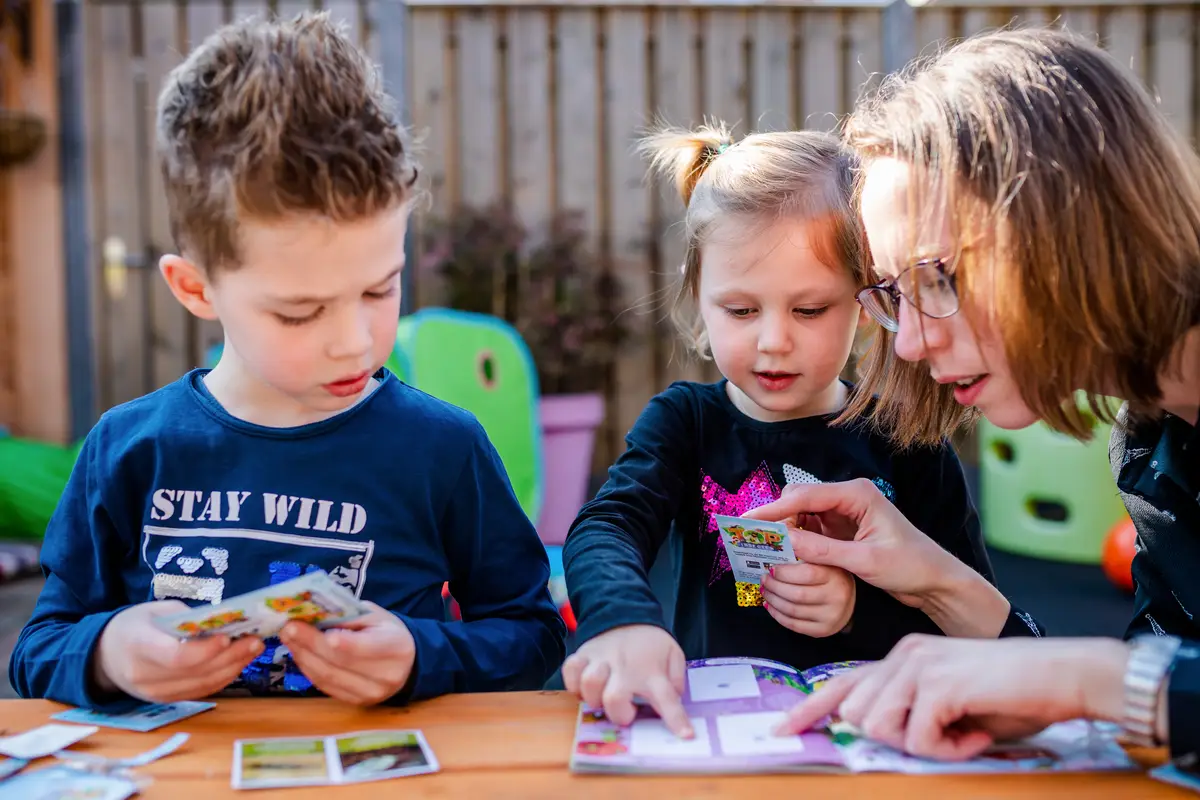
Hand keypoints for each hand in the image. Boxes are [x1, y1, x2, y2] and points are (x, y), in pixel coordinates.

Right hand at [94, 601, 263, 702]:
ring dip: (232, 668)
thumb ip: (187, 618)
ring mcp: (155, 693)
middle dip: (229, 656)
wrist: (106, 655)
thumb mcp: (156, 610)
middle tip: (254, 640)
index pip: (175, 656)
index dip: (204, 651)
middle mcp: (144, 675)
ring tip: (253, 649)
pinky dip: (222, 678)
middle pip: (194, 672)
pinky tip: (238, 662)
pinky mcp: (166, 701)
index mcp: (138, 646)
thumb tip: (224, 622)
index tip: (227, 638)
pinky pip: (199, 691)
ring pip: (201, 685)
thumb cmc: (135, 625)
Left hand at [280, 601, 415, 705]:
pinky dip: (308, 668)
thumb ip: (349, 616)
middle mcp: (386, 675)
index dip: (343, 642)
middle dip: (310, 643)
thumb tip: (314, 614)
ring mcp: (370, 693)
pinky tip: (299, 653)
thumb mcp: (376, 615)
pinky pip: (325, 686)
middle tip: (289, 627)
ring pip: (328, 677)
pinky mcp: (356, 702)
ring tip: (288, 638)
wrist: (406, 664)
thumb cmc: (388, 632)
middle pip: (340, 662)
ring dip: (303, 656)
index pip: (366, 647)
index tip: (320, 631)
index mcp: (396, 647)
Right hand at [561, 624, 692, 737]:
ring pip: (589, 684)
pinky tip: (583, 686)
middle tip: (625, 710)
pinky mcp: (583, 653)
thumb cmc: (650, 642)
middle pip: (614, 699)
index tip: (685, 735)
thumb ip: (676, 679)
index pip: (667, 698)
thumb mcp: (673, 654)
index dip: (676, 720)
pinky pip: (570, 671)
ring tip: (602, 696)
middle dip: (618, 714)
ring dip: (594, 698)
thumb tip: (673, 700)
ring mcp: (601, 659)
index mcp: (651, 671)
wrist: (626, 611)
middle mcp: (625, 667)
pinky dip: (573, 683)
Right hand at [745, 480, 1008, 636]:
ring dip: (785, 531)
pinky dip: (797, 540)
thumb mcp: (864, 561)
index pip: (804, 496)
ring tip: (762, 549)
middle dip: (775, 519)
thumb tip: (783, 543)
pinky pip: (812, 529)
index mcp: (856, 494)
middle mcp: (849, 497)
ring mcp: (846, 512)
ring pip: (803, 515)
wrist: (937, 580)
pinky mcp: (844, 528)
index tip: (747, 522)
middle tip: (751, 540)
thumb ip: (821, 550)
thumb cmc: (911, 566)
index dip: (772, 509)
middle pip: (799, 501)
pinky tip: (785, 554)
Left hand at [761, 554, 854, 637]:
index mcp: (836, 575)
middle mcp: (836, 597)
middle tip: (764, 579)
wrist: (848, 603)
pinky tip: (770, 605)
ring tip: (765, 590)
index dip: (784, 572)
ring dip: (772, 600)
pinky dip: (777, 615)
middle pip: (796, 594)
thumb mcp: (825, 561)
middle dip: (774, 586)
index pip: (807, 574)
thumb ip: (806, 552)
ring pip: (792, 610)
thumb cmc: (830, 577)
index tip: (771, 568)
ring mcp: (830, 616)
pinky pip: (793, 625)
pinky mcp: (822, 630)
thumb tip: (780, 540)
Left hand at [774, 634, 1131, 760]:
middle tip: (943, 737)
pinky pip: (917, 738)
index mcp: (903, 657)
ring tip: (961, 734)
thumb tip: (877, 734)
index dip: (811, 708)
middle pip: (857, 714)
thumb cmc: (1013, 694)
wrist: (1062, 674)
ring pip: (879, 726)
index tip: (784, 730)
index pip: (844, 682)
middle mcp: (904, 655)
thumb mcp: (951, 703)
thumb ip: (913, 712)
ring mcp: (919, 666)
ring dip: (922, 745)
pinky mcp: (938, 684)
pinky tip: (975, 735)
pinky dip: (948, 750)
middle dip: (893, 739)